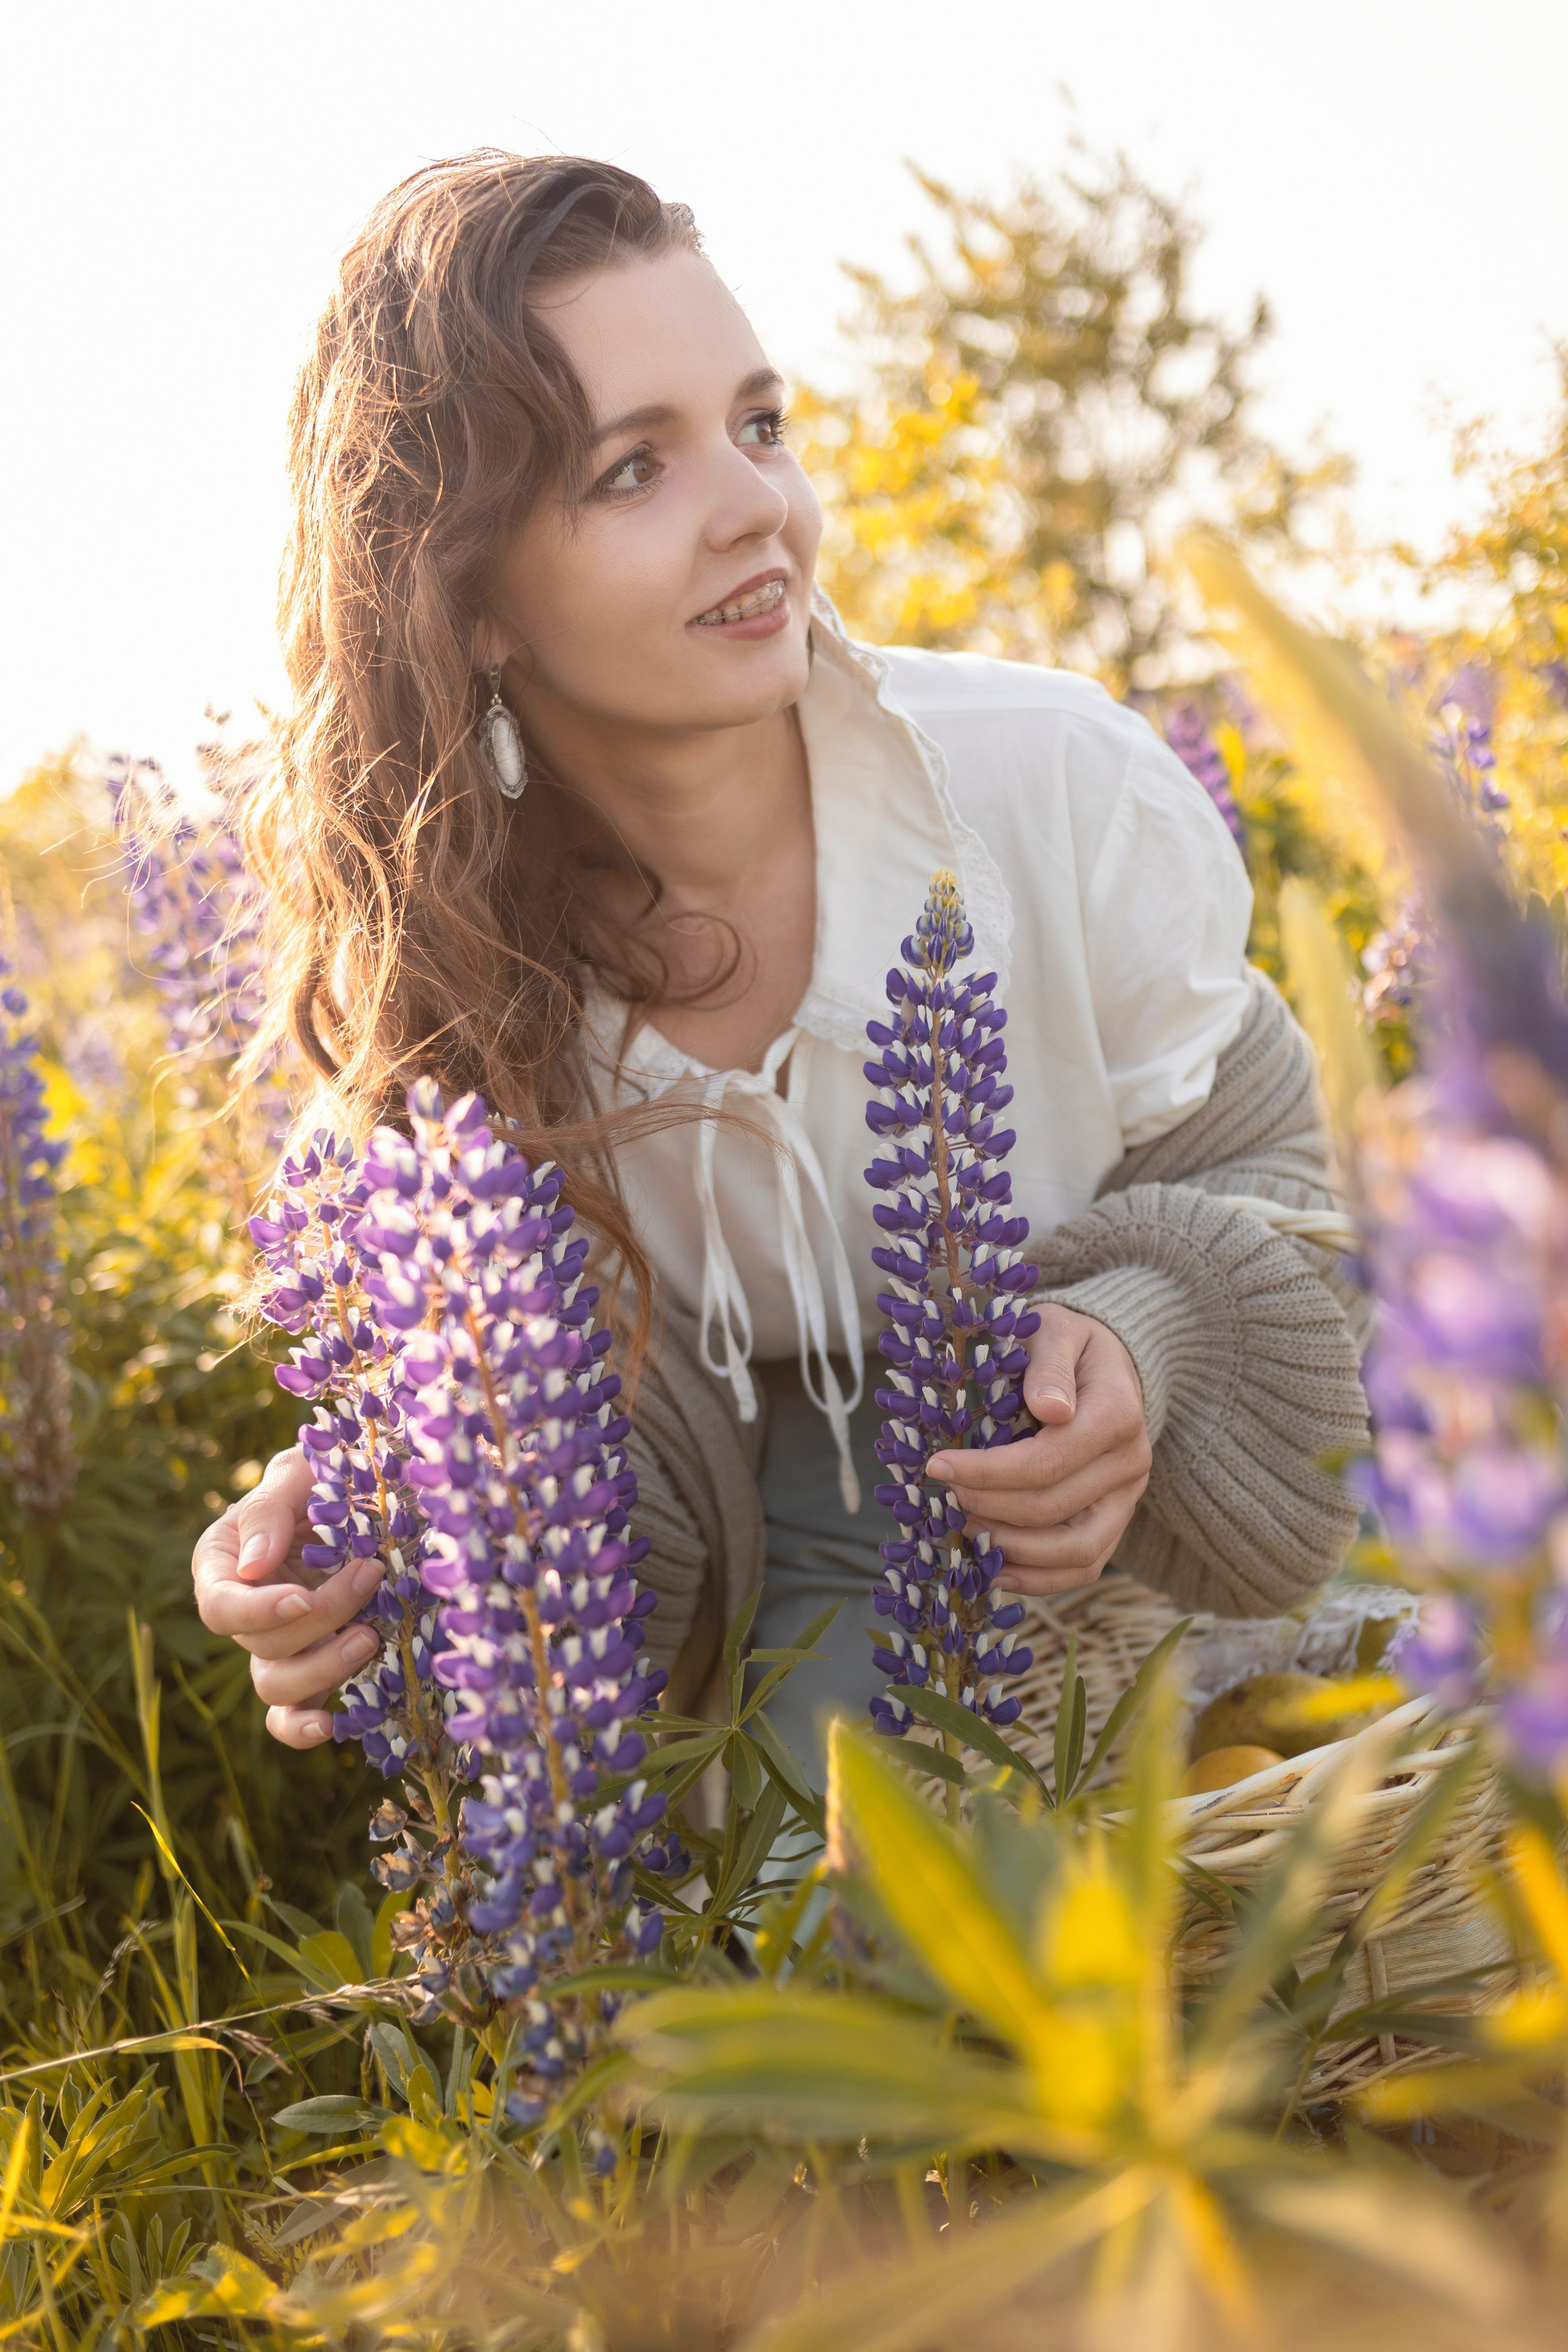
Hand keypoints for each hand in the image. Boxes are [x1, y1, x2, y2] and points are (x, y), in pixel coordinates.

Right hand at [190, 1448, 384, 1748]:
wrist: (365, 1491)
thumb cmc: (323, 1473)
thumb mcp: (297, 1471)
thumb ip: (270, 1509)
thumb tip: (253, 1565)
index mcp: (223, 1564)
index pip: (219, 1607)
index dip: (257, 1612)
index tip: (301, 1597)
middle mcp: (243, 1610)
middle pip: (259, 1645)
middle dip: (318, 1620)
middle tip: (369, 1577)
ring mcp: (276, 1643)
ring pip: (276, 1685)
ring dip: (323, 1669)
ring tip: (371, 1639)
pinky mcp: (311, 1664)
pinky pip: (291, 1714)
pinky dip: (303, 1727)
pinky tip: (334, 1726)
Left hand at [927, 1305, 1151, 1597]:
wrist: (1106, 1364)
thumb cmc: (1068, 1344)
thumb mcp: (1057, 1330)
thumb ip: (1049, 1366)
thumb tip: (1050, 1409)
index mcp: (1117, 1414)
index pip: (1048, 1460)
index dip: (988, 1472)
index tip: (938, 1466)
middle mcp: (1130, 1463)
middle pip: (1052, 1508)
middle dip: (989, 1507)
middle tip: (943, 1493)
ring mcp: (1126, 1499)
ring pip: (1076, 1552)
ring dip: (1012, 1550)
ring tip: (964, 1530)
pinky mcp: (1115, 1521)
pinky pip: (1084, 1567)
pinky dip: (1039, 1579)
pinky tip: (995, 1571)